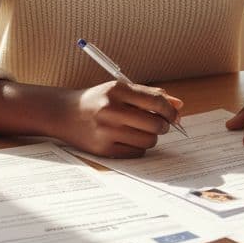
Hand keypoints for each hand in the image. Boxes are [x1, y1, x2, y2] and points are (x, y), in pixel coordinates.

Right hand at [57, 81, 183, 157]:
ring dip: (152, 137)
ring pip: (148, 140)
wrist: (65, 113)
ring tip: (142, 131)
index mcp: (117, 91)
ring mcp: (106, 131)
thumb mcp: (121, 90)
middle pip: (155, 124)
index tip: (174, 115)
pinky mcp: (103, 149)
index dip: (170, 111)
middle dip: (163, 125)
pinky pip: (136, 152)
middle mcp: (111, 110)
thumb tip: (179, 105)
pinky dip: (139, 146)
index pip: (156, 102)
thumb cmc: (98, 99)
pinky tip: (130, 139)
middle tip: (159, 124)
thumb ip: (150, 95)